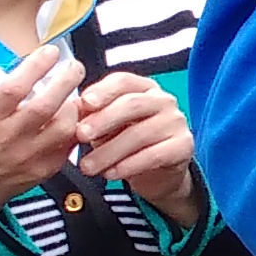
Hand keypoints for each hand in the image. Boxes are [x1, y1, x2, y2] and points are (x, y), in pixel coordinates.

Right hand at [0, 42, 85, 203]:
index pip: (15, 88)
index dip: (36, 67)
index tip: (50, 51)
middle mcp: (8, 136)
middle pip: (45, 106)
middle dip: (66, 82)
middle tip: (75, 66)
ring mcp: (28, 155)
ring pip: (63, 128)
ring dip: (73, 107)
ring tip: (75, 92)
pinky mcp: (43, 169)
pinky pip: (69, 147)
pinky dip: (75, 129)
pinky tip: (74, 117)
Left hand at [70, 70, 206, 227]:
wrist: (158, 172)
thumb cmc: (128, 142)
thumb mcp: (108, 126)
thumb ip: (93, 116)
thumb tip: (71, 110)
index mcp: (143, 88)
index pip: (123, 81)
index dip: (103, 90)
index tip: (84, 102)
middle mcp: (164, 101)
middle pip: (132, 104)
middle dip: (103, 120)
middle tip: (81, 135)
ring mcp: (176, 123)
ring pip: (140, 133)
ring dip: (109, 151)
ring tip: (88, 166)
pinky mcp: (184, 146)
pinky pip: (154, 155)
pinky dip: (128, 165)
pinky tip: (111, 173)